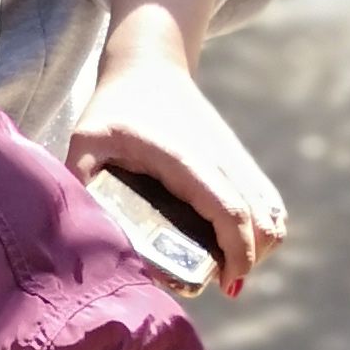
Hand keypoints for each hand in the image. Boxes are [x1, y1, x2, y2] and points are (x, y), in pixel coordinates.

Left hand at [67, 45, 285, 295]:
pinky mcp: (240, 162)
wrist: (150, 66)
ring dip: (261, 248)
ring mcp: (236, 160)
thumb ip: (79, 179)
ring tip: (229, 270)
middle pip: (261, 220)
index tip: (227, 283)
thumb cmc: (114, 108)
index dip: (236, 251)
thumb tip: (77, 229)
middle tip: (221, 283)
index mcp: (186, 160)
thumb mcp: (86, 139)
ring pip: (273, 214)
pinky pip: (269, 203)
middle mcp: (220, 160)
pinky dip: (266, 231)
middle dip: (249, 260)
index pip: (228, 210)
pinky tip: (240, 250)